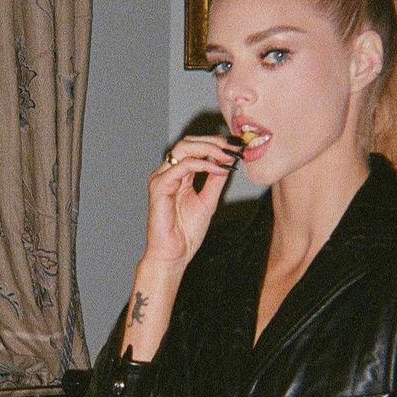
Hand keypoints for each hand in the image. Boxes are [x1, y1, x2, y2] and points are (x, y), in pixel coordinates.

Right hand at [140, 134, 240, 267]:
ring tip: (228, 155)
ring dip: (209, 148)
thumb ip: (215, 181)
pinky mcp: (159, 187)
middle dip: (214, 141)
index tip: (237, 147)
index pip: (194, 148)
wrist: (174, 255)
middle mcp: (167, 173)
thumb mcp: (208, 201)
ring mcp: (161, 178)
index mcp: (177, 176)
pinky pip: (181, 167)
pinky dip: (202, 163)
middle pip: (188, 143)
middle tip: (235, 147)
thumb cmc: (185, 233)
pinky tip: (217, 168)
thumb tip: (227, 162)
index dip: (216, 144)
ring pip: (183, 149)